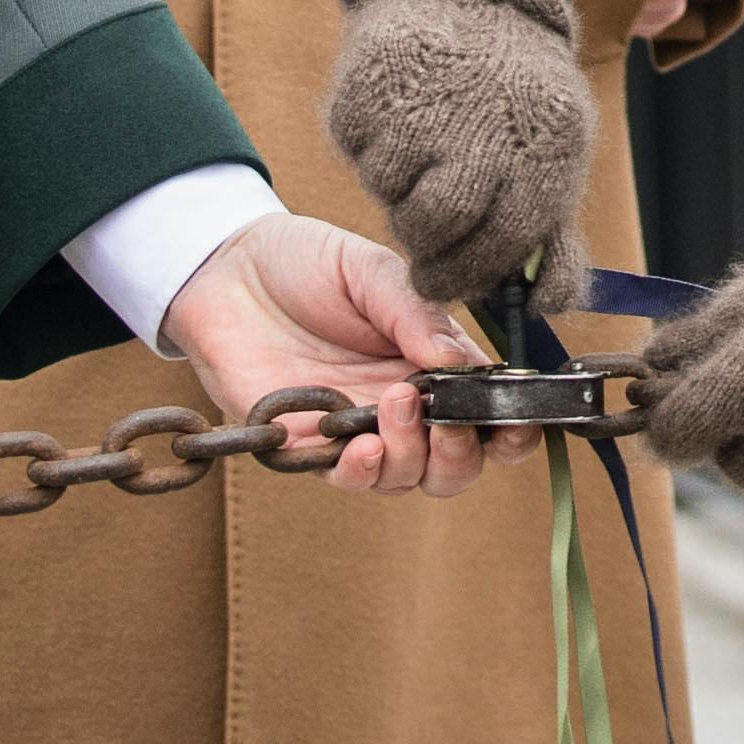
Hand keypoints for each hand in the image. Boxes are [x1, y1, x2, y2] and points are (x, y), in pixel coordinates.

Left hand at [157, 211, 523, 496]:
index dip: (514, 427)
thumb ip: (416, 314)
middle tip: (447, 418)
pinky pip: (349, 480)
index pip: (492, 412)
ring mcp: (359, 431)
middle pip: (459, 464)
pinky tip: (359, 445)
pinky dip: (364, 472)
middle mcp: (404, 405)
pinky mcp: (310, 448)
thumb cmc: (305, 263)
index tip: (517, 419)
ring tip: (394, 403)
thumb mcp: (372, 271)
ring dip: (414, 455)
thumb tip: (461, 363)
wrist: (226, 270)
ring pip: (410, 479)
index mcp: (434, 363)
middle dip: (465, 453)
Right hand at [321, 0, 593, 302]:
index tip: (441, 282)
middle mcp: (480, 127)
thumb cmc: (517, 90)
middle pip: (433, 224)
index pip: (497, 244)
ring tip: (418, 151)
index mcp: (539, 148)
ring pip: (387, 191)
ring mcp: (419, 103)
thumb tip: (547, 307)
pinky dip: (368, 147)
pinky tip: (394, 118)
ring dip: (396, 187)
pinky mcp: (368, 85)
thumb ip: (553, 237)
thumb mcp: (556, 151)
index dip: (465, 274)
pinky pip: (355, 150)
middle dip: (424, 240)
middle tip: (421, 228)